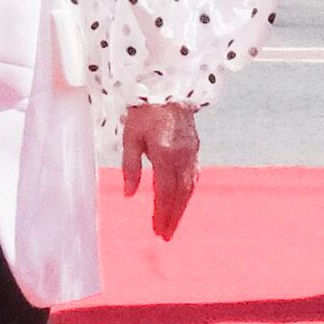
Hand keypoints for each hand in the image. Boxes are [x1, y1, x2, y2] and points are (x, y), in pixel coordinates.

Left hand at [118, 102, 200, 237]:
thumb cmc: (144, 111)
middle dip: (173, 217)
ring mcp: (192, 151)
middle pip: (180, 194)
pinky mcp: (195, 147)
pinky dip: (188, 192)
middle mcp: (183, 155)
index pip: (164, 191)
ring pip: (189, 187)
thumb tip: (129, 195)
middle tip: (165, 236)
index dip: (160, 213)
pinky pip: (194, 176)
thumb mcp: (130, 137)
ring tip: (172, 225)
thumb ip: (131, 166)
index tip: (156, 230)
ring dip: (181, 208)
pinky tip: (182, 200)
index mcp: (166, 153)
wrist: (168, 88)